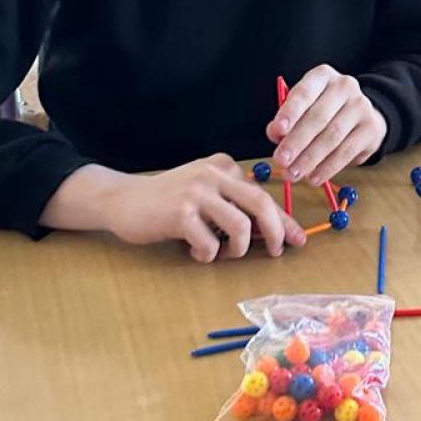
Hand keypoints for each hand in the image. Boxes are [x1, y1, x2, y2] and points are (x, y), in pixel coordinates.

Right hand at [90, 156, 304, 264]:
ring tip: (221, 253)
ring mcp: (196, 192)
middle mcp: (212, 174)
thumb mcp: (205, 195)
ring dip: (236, 248)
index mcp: (223, 167)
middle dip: (275, 231)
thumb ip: (235, 205)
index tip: (297, 239)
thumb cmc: (168, 202)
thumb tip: (275, 233)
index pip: (262, 194)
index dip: (283, 220)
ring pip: (239, 225)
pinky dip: (207, 254)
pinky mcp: (179, 212)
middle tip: (276, 252)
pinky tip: (194, 250)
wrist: (122, 200)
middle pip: (260, 203)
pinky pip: (209, 242)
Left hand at [269, 65, 386, 183]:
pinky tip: (313, 178)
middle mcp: (344, 86)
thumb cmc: (323, 111)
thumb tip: (275, 135)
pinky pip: (346, 151)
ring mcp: (361, 106)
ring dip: (310, 159)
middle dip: (297, 141)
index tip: (277, 131)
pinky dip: (327, 168)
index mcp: (322, 76)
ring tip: (293, 174)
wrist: (361, 115)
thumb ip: (286, 121)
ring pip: (332, 137)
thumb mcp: (302, 108)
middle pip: (318, 117)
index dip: (290, 112)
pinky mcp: (371, 129)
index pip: (304, 92)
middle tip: (281, 160)